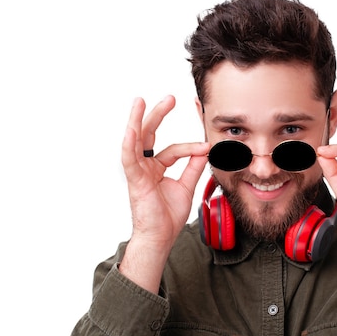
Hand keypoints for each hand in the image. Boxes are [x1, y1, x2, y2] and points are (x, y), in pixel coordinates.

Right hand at [120, 95, 208, 291]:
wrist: (161, 237)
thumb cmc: (168, 216)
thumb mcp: (186, 185)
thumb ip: (194, 166)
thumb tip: (205, 149)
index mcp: (156, 168)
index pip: (174, 149)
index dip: (191, 146)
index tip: (207, 145)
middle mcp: (145, 166)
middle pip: (149, 135)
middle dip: (158, 115)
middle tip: (170, 98)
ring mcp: (138, 171)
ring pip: (135, 140)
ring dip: (137, 120)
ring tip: (140, 101)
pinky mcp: (134, 179)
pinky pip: (129, 158)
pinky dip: (130, 142)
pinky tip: (132, 128)